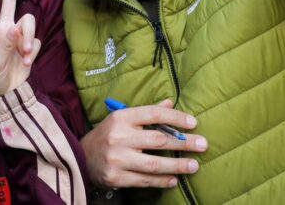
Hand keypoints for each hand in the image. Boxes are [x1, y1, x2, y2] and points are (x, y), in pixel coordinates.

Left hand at [0, 0, 41, 102]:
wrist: (6, 94)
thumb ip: (5, 45)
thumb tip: (15, 28)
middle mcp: (4, 30)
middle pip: (10, 3)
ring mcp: (17, 38)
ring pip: (28, 22)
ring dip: (28, 38)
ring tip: (25, 56)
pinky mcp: (28, 46)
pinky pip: (35, 40)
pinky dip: (32, 51)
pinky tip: (25, 63)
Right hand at [82, 98, 206, 188]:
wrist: (80, 157)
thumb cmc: (107, 135)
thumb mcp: (123, 119)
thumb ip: (147, 113)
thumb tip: (170, 103)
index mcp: (121, 118)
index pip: (153, 114)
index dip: (175, 117)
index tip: (194, 123)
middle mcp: (119, 137)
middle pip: (158, 140)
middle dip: (184, 143)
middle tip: (203, 145)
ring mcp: (117, 159)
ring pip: (153, 163)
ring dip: (177, 165)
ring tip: (194, 166)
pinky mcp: (116, 177)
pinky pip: (144, 180)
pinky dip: (162, 181)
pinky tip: (174, 179)